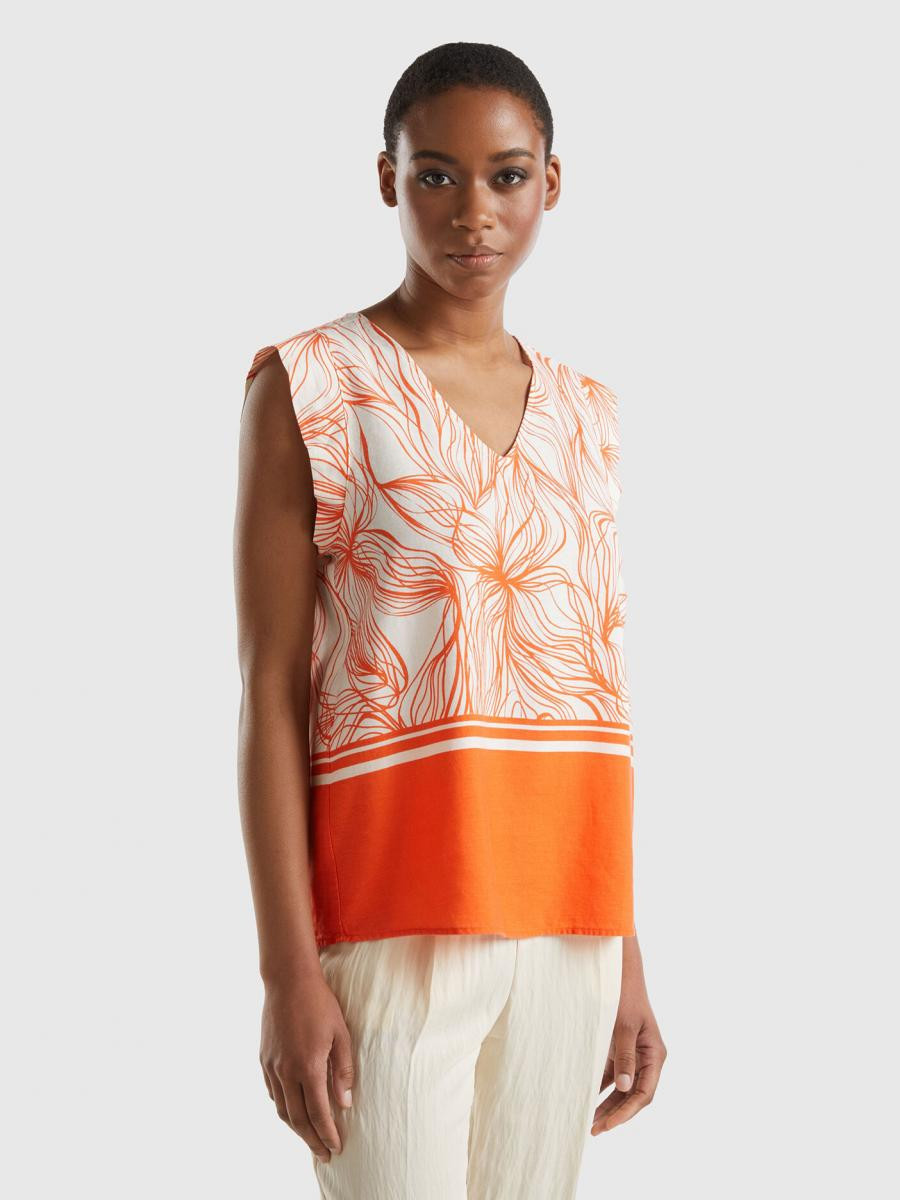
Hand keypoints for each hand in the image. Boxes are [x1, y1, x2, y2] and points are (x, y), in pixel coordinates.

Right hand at [259, 971, 354, 1162]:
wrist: (288, 980)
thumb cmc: (320, 1004)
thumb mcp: (341, 1034)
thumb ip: (343, 1070)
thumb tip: (344, 1103)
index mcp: (308, 1067)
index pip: (318, 1113)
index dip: (327, 1133)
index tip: (336, 1147)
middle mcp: (286, 1071)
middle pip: (298, 1119)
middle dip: (312, 1140)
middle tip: (325, 1153)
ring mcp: (272, 1066)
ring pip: (282, 1109)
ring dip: (297, 1128)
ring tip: (310, 1138)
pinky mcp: (264, 1059)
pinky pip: (273, 1092)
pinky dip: (283, 1107)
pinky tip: (293, 1110)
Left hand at [591, 936, 665, 1134]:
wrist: (617, 971)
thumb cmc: (624, 995)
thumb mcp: (624, 1025)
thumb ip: (624, 1056)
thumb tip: (626, 1088)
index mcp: (655, 1054)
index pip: (645, 1092)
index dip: (628, 1111)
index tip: (609, 1124)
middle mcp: (646, 1057)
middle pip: (634, 1095)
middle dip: (616, 1113)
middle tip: (594, 1130)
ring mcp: (632, 1054)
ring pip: (622, 1088)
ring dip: (607, 1104)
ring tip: (588, 1122)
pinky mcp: (618, 1049)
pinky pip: (611, 1075)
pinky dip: (599, 1088)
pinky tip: (584, 1098)